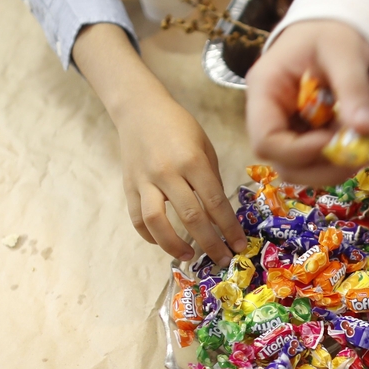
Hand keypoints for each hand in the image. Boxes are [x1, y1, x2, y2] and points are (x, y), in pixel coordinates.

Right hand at [115, 94, 246, 265]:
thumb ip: (211, 180)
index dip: (229, 229)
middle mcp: (168, 172)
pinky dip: (149, 235)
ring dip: (174, 245)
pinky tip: (163, 242)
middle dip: (210, 244)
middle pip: (191, 218)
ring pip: (157, 222)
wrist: (140, 109)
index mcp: (193, 161)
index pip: (215, 203)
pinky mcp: (129, 185)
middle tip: (222, 260)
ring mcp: (145, 180)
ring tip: (189, 256)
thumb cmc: (179, 126)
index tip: (239, 246)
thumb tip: (219, 213)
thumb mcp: (205, 147)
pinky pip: (136, 218)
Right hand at [246, 21, 368, 187]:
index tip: (334, 143)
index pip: (266, 139)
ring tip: (359, 148)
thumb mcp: (344, 53)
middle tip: (356, 158)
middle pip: (281, 162)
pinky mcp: (303, 134)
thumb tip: (366, 129)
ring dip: (330, 167)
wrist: (333, 24)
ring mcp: (286, 127)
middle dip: (319, 168)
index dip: (299, 152)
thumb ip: (353, 89)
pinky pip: (314, 159)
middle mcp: (268, 114)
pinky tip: (354, 141)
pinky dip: (336, 160)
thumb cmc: (330, 32)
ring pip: (298, 168)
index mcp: (265, 89)